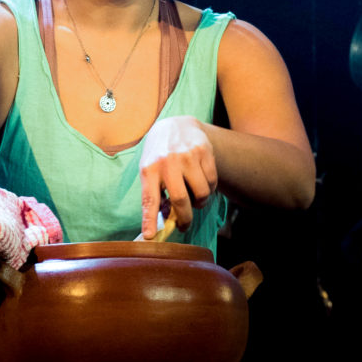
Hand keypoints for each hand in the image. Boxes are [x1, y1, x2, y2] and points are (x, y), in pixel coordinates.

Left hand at [138, 115, 217, 237]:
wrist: (176, 125)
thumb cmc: (159, 155)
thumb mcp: (149, 169)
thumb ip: (155, 192)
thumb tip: (163, 221)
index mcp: (149, 168)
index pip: (149, 199)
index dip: (150, 219)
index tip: (149, 236)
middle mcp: (168, 161)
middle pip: (180, 200)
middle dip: (184, 219)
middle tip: (184, 225)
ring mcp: (188, 156)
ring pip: (202, 193)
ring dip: (200, 202)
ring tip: (194, 197)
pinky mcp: (204, 151)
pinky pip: (212, 181)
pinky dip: (210, 188)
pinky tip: (201, 182)